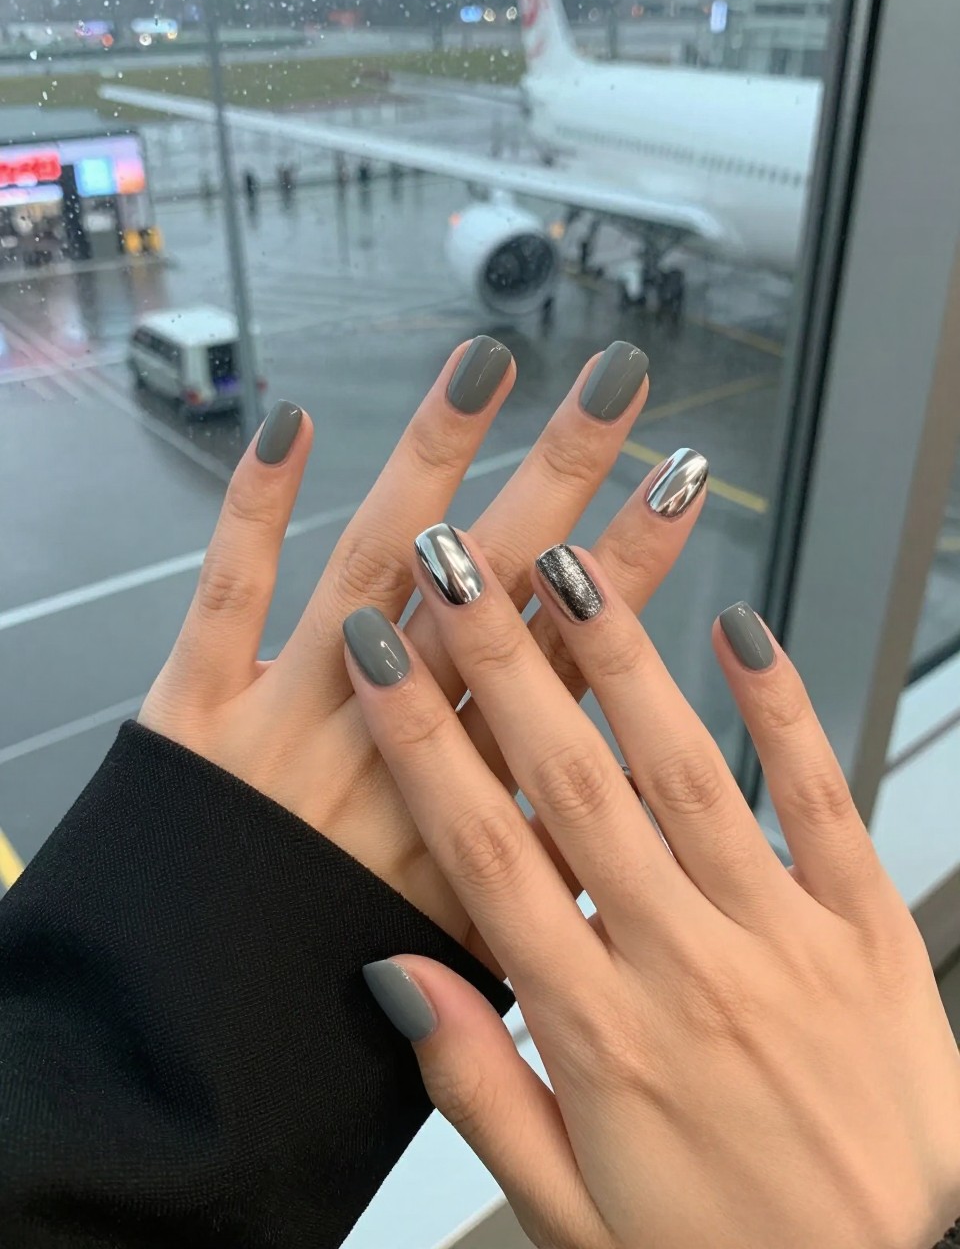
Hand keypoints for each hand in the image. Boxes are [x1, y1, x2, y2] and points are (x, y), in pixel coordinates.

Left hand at [139, 337, 707, 969]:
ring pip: (372, 574)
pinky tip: (289, 427)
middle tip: (618, 392)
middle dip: (562, 486)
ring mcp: (286, 729)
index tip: (679, 493)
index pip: (562, 673)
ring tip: (487, 368)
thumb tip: (614, 811)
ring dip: (432, 463)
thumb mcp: (466, 967)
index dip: (624, 579)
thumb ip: (542, 885)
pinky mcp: (194, 717)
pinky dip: (253, 511)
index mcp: (461, 819)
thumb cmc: (322, 1015)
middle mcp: (386, 757)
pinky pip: (227, 600)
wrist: (179, 1062)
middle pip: (490, 600)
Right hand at [350, 529, 959, 1248]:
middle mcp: (686, 967)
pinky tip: (740, 630)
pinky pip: (820, 800)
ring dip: (621, 661)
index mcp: (601, 1035)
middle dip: (502, 665)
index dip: (422, 747)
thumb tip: (401, 975)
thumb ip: (479, 1085)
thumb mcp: (570, 1209)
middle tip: (454, 568)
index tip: (378, 661)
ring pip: (685, 774)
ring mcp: (783, 939)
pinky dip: (779, 711)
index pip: (485, 859)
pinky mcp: (866, 928)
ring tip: (570, 567)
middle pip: (573, 787)